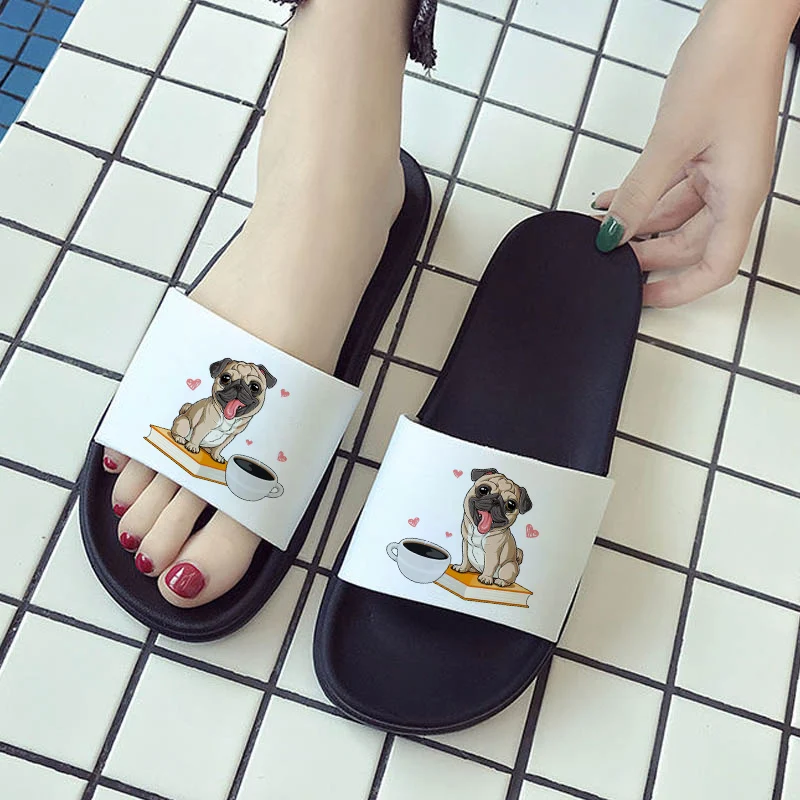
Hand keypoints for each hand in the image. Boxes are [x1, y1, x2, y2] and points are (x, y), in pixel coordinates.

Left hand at [593, 0, 798, 307]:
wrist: (742, 20)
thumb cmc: (726, 69)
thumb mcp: (671, 141)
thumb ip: (640, 193)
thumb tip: (613, 232)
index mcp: (739, 195)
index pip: (715, 266)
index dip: (679, 289)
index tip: (645, 296)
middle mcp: (732, 189)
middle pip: (689, 244)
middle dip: (647, 254)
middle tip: (608, 256)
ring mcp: (719, 172)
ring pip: (676, 217)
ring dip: (639, 224)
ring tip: (600, 228)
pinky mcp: (704, 154)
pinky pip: (671, 189)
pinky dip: (642, 198)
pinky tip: (612, 201)